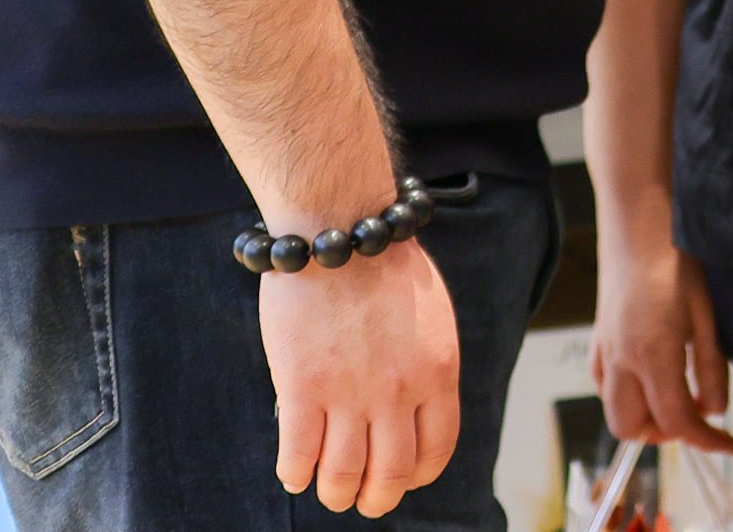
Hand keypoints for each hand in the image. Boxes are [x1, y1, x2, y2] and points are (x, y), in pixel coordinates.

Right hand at [263, 237, 461, 515]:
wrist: (342, 231)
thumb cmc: (386, 267)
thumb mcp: (431, 318)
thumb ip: (425, 364)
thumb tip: (415, 406)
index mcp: (437, 372)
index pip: (437, 448)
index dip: (419, 474)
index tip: (406, 479)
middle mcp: (398, 392)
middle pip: (392, 472)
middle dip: (378, 498)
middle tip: (364, 501)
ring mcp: (350, 393)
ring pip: (343, 474)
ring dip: (335, 493)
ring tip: (329, 493)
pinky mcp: (302, 388)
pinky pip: (298, 453)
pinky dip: (296, 472)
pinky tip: (295, 472)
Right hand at [590, 231, 732, 453]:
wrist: (638, 222)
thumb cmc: (677, 259)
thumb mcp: (707, 312)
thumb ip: (711, 365)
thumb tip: (716, 410)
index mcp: (653, 352)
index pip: (676, 419)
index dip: (705, 440)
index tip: (728, 446)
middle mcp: (620, 359)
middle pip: (633, 428)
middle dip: (667, 434)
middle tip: (698, 418)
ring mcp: (603, 352)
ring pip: (615, 412)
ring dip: (646, 419)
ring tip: (680, 397)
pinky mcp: (596, 342)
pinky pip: (606, 388)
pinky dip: (628, 398)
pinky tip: (653, 377)